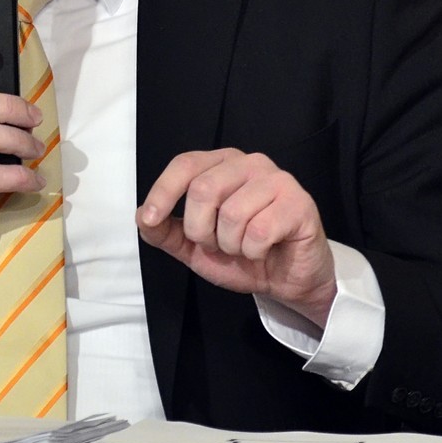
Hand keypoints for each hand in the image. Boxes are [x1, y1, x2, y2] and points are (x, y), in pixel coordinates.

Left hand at [136, 149, 336, 327]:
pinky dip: (254, 251)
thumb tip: (142, 216)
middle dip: (201, 230)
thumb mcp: (194, 247)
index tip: (152, 219)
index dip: (163, 191)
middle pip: (203, 190)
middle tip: (217, 244)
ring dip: (230, 245)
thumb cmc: (242, 254)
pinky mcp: (299, 203)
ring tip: (243, 247)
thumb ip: (165, 232)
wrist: (286, 279)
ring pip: (232, 214)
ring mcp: (277, 179)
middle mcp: (249, 163)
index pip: (185, 165)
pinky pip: (260, 231)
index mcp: (221, 165)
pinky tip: (264, 250)